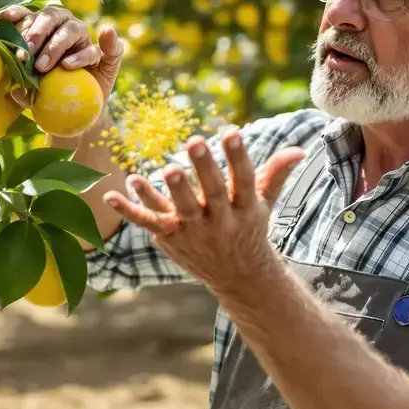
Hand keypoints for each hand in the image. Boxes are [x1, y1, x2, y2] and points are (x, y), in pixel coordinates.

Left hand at [0, 5, 123, 105]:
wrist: (80, 111)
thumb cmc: (51, 93)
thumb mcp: (33, 93)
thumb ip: (23, 90)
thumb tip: (13, 91)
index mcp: (42, 26)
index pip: (27, 14)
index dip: (14, 13)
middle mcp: (62, 25)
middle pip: (49, 16)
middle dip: (35, 33)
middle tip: (24, 55)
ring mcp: (83, 38)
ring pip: (71, 29)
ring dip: (55, 46)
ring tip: (42, 65)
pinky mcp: (103, 56)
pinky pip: (94, 50)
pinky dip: (81, 56)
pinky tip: (67, 66)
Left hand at [102, 129, 306, 294]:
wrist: (237, 277)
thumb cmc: (249, 229)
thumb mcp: (266, 203)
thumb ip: (276, 173)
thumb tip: (299, 149)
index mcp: (245, 209)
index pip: (243, 181)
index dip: (238, 157)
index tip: (231, 132)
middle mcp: (219, 221)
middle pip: (212, 194)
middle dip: (204, 169)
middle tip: (195, 142)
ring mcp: (192, 232)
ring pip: (181, 210)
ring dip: (172, 191)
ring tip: (167, 168)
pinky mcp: (169, 238)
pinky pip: (148, 223)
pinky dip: (129, 210)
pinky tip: (109, 194)